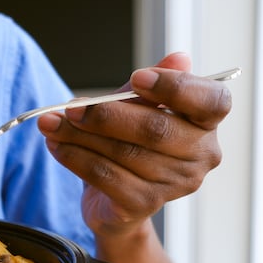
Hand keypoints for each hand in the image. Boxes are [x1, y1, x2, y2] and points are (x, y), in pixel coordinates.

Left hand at [38, 52, 231, 236]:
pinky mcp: (144, 204)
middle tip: (71, 106)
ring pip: (123, 152)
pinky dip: (75, 157)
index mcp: (206, 124)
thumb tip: (179, 58)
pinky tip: (56, 146)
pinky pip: (105, 176)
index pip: (211, 102)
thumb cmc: (130, 146)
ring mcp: (175, 184)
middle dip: (106, 115)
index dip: (175, 87)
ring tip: (51, 123)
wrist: (114, 202)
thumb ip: (148, 88)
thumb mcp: (136, 109)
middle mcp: (201, 156)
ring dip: (80, 135)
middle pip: (155, 129)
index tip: (136, 77)